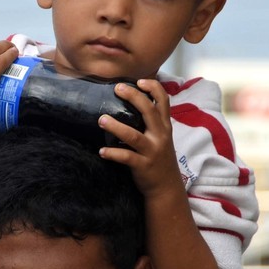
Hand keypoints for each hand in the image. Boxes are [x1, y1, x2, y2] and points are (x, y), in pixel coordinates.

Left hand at [98, 79, 179, 198]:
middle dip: (133, 97)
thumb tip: (132, 104)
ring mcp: (152, 151)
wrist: (167, 187)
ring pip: (133, 135)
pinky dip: (113, 153)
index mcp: (164, 126)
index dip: (153, 88)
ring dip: (116, 127)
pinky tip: (102, 151)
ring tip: (101, 120)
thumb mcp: (162, 137)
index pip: (163, 101)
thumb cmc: (159, 158)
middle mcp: (160, 136)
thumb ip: (152, 122)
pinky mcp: (143, 165)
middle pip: (148, 111)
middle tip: (117, 89)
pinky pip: (126, 157)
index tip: (139, 81)